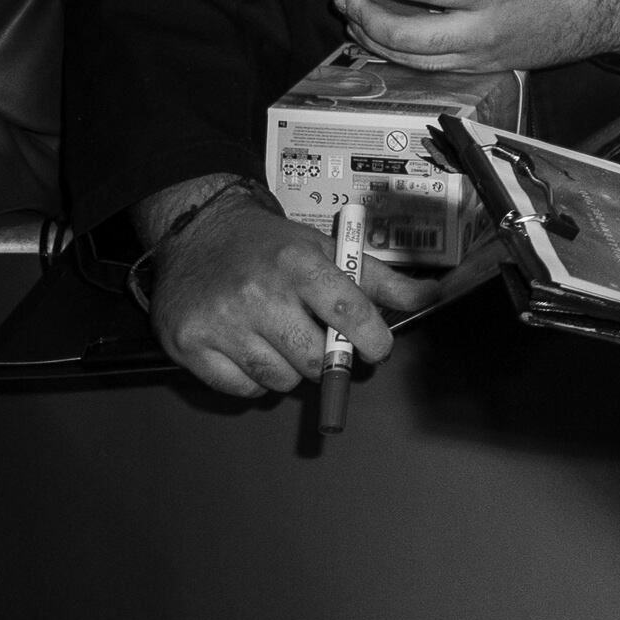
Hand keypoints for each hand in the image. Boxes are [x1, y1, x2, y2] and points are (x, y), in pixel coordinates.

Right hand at [148, 188, 395, 398]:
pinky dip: (252, 379)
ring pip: (278, 380)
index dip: (370, 340)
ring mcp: (220, 321)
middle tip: (315, 340)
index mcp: (297, 262)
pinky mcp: (189, 344)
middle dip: (323, 358)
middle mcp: (257, 291)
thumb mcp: (325, 249)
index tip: (375, 347)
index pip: (348, 313)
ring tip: (277, 338)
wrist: (200, 230)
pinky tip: (248, 348)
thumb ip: (378, 280)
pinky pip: (242, 389)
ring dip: (287, 369)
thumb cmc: (271, 246)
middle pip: (312, 359)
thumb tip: (430, 298)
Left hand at [340, 0, 619, 73]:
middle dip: (371, 21)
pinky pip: (434, 69)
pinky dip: (401, 57)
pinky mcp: (484, 67)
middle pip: (416, 39)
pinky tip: (381, 40)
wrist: (605, 12)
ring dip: (378, 43)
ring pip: (420, 61)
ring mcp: (484, 55)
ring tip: (352, 20)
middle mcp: (486, 31)